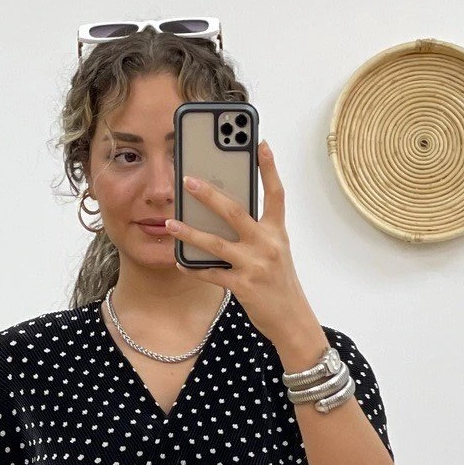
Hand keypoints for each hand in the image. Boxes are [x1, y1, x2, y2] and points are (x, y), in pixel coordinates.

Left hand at [163, 140, 321, 350]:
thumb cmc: (280, 284)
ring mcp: (255, 266)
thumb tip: (225, 214)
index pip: (275, 193)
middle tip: (187, 180)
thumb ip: (257, 232)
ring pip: (216, 244)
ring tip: (171, 222)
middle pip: (235, 212)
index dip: (269, 168)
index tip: (260, 143)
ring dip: (190, 232)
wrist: (292, 321)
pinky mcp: (243, 286)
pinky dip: (194, 268)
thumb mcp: (276, 252)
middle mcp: (267, 245)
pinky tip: (179, 262)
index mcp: (277, 232)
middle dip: (209, 194)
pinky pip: (211, 274)